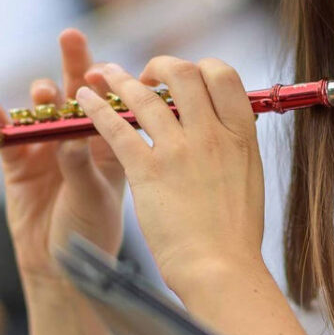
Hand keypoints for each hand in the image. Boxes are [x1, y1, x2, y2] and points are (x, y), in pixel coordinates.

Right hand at [0, 30, 127, 285]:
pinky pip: (5, 135)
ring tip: (43, 94)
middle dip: (74, 63)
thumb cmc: (90, 233)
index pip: (112, 103)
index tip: (102, 69)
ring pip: (42, 111)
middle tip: (72, 35)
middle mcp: (80, 140)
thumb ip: (80, 166)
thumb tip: (69, 137)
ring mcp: (47, 148)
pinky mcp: (18, 162)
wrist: (59, 270)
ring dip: (41, 98)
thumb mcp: (93, 198)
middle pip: (77, 93)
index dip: (108, 83)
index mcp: (111, 145)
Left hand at [76, 55, 266, 295]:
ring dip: (118, 79)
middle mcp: (212, 134)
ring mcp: (179, 150)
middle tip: (145, 76)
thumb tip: (226, 126)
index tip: (186, 79)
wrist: (220, 268)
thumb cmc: (235, 235)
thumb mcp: (249, 178)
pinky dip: (96, 109)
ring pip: (144, 96)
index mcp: (241, 134)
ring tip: (101, 73)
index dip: (202, 67)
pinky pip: (116, 128)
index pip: (224, 75)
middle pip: (183, 74)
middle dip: (159, 66)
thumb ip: (235, 146)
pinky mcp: (147, 172)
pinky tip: (84, 101)